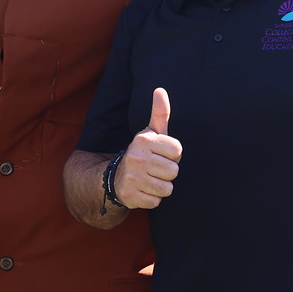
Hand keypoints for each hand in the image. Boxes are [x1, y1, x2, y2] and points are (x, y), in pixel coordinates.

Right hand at [114, 88, 180, 209]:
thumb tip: (160, 89)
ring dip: (161, 187)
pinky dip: (152, 199)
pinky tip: (143, 191)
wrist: (115, 178)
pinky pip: (157, 202)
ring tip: (149, 180)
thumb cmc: (141, 154)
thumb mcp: (150, 133)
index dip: (172, 156)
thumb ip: (159, 113)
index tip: (159, 155)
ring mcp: (132, 177)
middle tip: (153, 169)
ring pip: (167, 188)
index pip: (178, 151)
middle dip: (167, 173)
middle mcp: (136, 157)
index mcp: (143, 140)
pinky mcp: (130, 196)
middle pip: (174, 171)